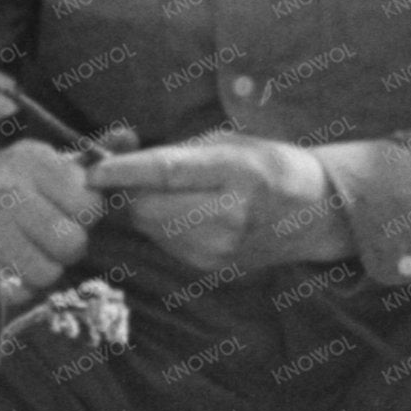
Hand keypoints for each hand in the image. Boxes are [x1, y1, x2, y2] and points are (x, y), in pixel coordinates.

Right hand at [0, 142, 101, 305]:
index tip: (65, 209)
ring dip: (44, 268)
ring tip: (25, 250)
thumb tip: (131, 138)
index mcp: (32, 161)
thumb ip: (90, 157)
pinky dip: (18, 286)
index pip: (91, 204)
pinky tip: (5, 264)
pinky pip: (19, 293)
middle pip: (73, 243)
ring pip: (49, 273)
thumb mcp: (42, 162)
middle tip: (47, 235)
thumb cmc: (2, 184)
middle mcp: (7, 190)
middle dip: (67, 245)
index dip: (84, 214)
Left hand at [86, 132, 354, 270]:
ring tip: (170, 192)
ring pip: (150, 227)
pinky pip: (164, 242)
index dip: (124, 171)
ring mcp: (219, 248)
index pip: (167, 173)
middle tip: (133, 175)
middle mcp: (228, 216)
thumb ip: (175, 151)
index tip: (93, 169)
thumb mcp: (230, 142)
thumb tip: (118, 154)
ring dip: (145, 208)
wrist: (318, 214)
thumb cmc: (272, 165)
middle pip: (147, 208)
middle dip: (131, 191)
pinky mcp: (211, 267)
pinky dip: (161, 225)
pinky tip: (185, 213)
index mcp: (238, 173)